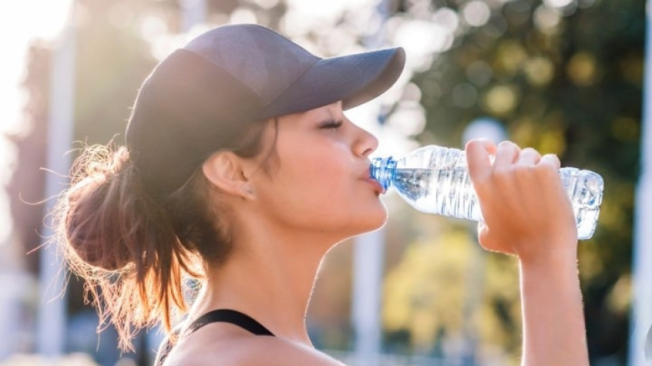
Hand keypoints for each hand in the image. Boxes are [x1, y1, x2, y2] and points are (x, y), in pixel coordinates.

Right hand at [465, 139, 577, 263]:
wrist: (544, 250)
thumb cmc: (515, 245)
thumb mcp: (486, 235)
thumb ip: (482, 221)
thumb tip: (485, 220)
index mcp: (482, 184)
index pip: (474, 148)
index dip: (484, 145)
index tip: (492, 150)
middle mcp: (500, 173)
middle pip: (506, 147)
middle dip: (514, 156)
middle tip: (523, 174)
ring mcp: (524, 170)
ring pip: (530, 153)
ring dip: (534, 163)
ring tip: (540, 185)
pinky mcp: (547, 171)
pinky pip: (550, 159)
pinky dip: (552, 168)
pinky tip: (554, 182)